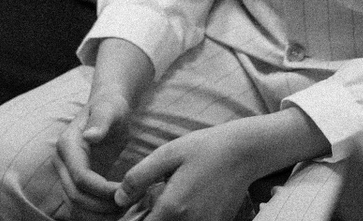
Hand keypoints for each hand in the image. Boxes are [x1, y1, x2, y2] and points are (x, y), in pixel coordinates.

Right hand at [55, 86, 136, 219]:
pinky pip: (80, 206)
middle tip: (129, 204)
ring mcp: (66, 174)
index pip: (81, 178)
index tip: (126, 191)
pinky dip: (96, 214)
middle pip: (76, 197)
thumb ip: (101, 121)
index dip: (103, 190)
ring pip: (76, 207)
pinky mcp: (75, 182)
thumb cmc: (110, 106)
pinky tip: (116, 211)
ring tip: (124, 210)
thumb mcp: (109, 109)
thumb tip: (90, 136)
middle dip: (103, 206)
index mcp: (67, 145)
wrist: (106, 107)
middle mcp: (62, 162)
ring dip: (99, 215)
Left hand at [116, 112, 326, 220]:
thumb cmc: (203, 148)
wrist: (244, 151)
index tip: (131, 210)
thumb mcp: (166, 155)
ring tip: (165, 201)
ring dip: (164, 220)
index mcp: (173, 207)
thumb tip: (118, 198)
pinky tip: (182, 203)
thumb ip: (138, 177)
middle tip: (145, 205)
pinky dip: (182, 219)